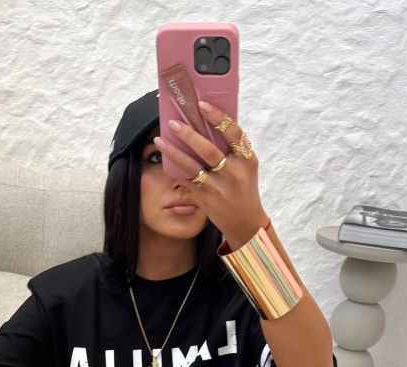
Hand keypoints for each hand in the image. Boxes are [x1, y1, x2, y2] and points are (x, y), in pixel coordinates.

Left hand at [154, 101, 267, 250]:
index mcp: (247, 160)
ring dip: (174, 153)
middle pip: (209, 151)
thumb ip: (232, 147)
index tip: (201, 104)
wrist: (244, 221)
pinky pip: (186, 181)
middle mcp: (233, 174)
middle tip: (173, 122)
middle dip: (189, 135)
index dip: (217, 117)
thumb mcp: (246, 165)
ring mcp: (218, 188)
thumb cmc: (243, 186)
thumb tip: (207, 120)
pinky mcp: (205, 199)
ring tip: (160, 140)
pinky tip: (164, 160)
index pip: (233, 133)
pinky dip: (175, 169)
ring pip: (192, 168)